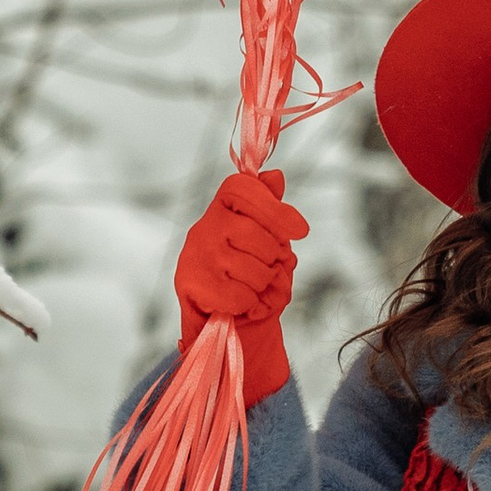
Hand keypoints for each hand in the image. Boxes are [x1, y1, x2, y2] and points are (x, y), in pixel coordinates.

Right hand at [175, 167, 305, 404]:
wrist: (216, 314)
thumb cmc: (244, 270)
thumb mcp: (264, 238)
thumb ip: (270, 209)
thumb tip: (276, 176)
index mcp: (222, 206)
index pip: (245, 190)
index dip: (276, 209)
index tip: (301, 231)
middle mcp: (204, 225)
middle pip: (262, 238)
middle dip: (273, 260)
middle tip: (263, 268)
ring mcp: (195, 254)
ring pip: (256, 271)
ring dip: (262, 285)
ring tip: (249, 286)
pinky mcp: (190, 282)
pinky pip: (242, 296)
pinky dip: (249, 304)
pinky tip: (239, 301)